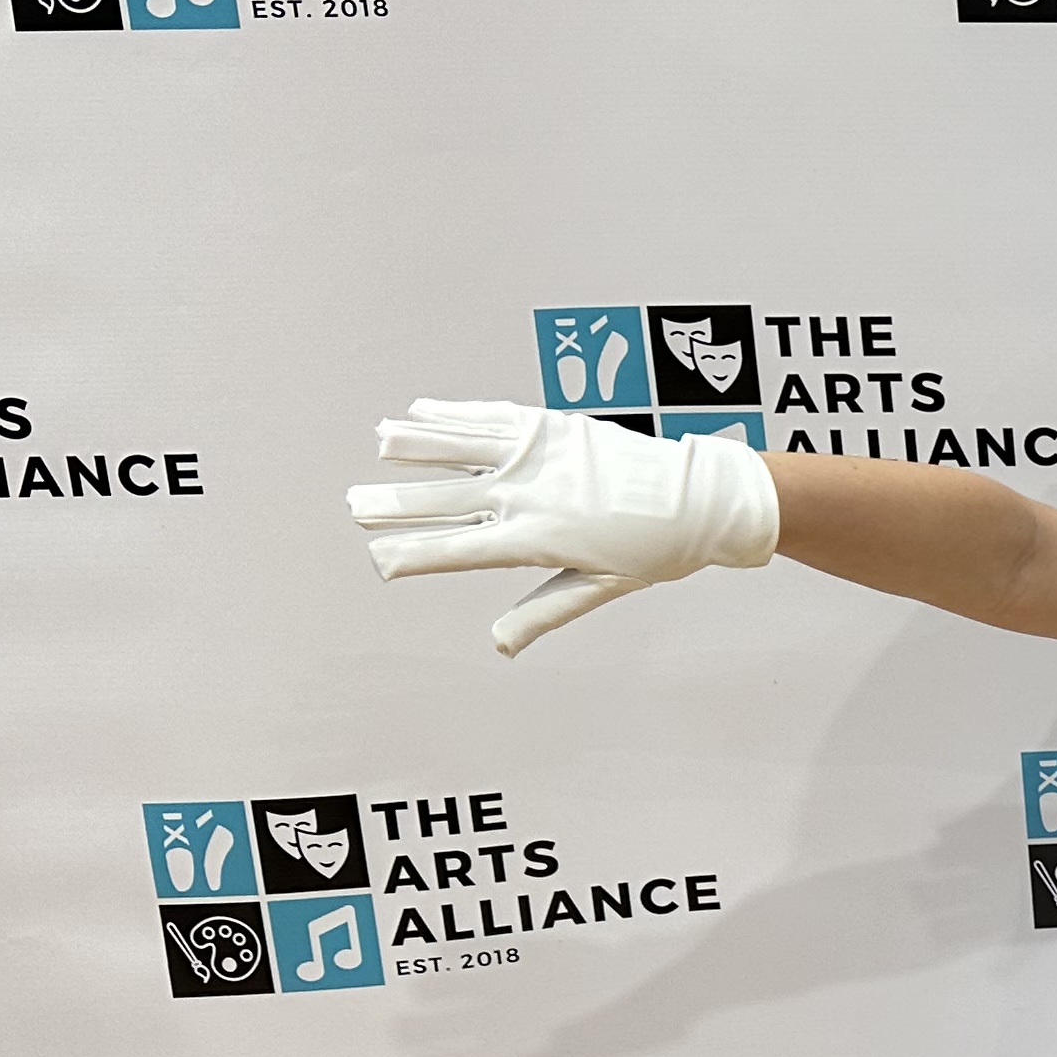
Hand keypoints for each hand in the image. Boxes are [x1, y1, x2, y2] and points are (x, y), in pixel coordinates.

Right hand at [347, 399, 780, 656]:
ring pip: (464, 446)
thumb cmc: (652, 551)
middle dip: (398, 505)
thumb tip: (499, 646)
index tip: (379, 560)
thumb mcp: (598, 588)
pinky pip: (493, 417)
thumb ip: (543, 612)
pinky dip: (455, 414)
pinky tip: (420, 411)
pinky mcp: (554, 426)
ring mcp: (541, 455)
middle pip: (450, 500)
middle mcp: (532, 494)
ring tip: (378, 441)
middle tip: (355, 506)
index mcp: (538, 540)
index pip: (462, 551)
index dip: (416, 555)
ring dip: (418, 444)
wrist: (701, 499)